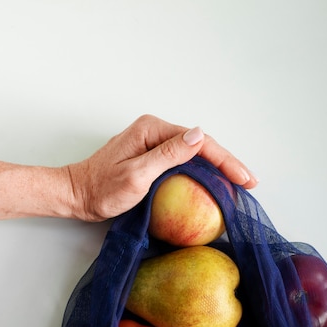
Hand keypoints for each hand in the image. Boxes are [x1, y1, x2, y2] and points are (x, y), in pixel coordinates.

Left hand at [67, 114, 257, 220]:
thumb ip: (168, 155)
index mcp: (153, 130)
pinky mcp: (152, 157)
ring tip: (239, 184)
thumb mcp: (136, 175)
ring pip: (195, 154)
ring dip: (218, 168)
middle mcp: (155, 132)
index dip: (225, 160)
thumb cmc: (101, 190)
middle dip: (228, 163)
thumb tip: (199, 135)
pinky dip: (202, 173)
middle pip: (201, 145)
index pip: (199, 143)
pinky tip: (213, 184)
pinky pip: (184, 162)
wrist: (77, 195)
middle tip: (250, 183)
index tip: (244, 178)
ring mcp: (154, 144)